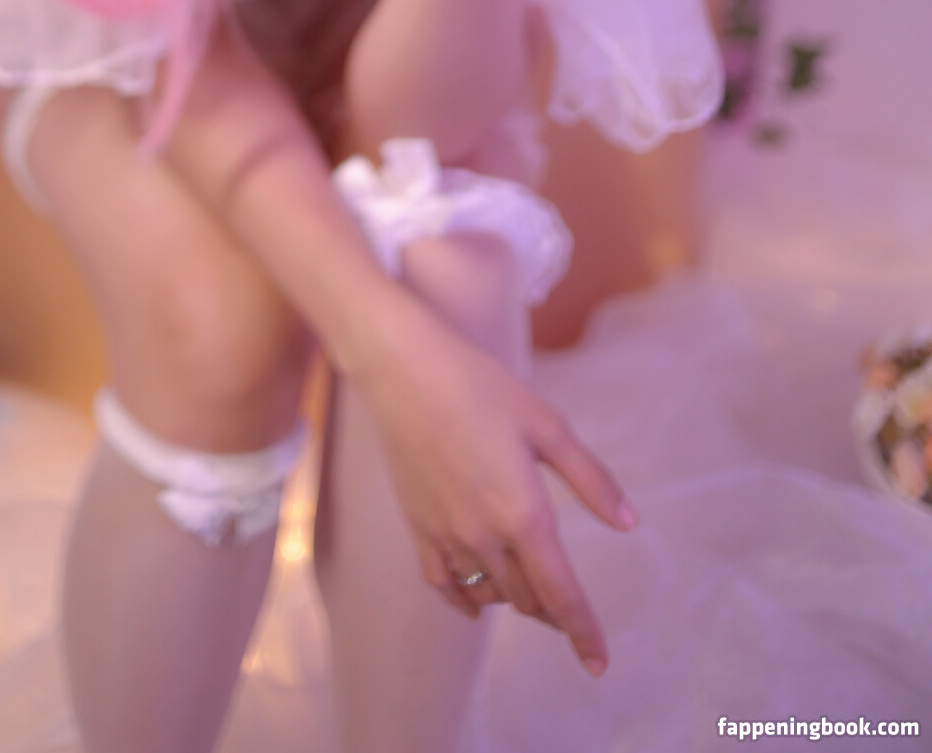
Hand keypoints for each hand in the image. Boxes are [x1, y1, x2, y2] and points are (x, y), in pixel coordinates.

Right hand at [359, 302, 633, 673]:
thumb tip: (629, 524)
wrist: (404, 370)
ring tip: (532, 587)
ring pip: (489, 593)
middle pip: (527, 599)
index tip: (600, 665)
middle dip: (554, 610)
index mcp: (523, 513)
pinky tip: (476, 599)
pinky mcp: (417, 525)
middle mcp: (484, 535)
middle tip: (571, 607)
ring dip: (516, 598)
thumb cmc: (481, 387)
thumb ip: (590, 479)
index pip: (561, 594)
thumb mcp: (547, 425)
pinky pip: (443, 583)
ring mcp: (446, 534)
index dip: (584, 633)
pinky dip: (465, 598)